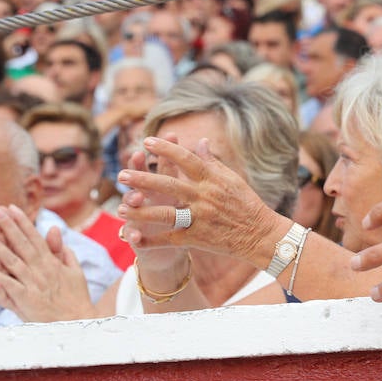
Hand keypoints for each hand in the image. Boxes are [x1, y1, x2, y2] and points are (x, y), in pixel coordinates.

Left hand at [0, 206, 94, 321]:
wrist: (80, 322)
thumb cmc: (77, 298)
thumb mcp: (75, 271)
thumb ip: (63, 251)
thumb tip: (55, 231)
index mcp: (52, 262)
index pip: (34, 237)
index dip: (22, 222)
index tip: (11, 208)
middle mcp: (42, 270)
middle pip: (22, 245)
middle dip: (8, 227)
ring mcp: (34, 284)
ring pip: (12, 262)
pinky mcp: (27, 300)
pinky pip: (8, 286)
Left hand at [117, 136, 286, 265]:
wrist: (260, 235)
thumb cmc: (247, 204)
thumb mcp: (232, 178)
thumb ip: (212, 162)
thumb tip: (199, 142)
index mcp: (211, 179)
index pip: (185, 159)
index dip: (165, 149)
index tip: (147, 141)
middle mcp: (203, 197)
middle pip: (168, 185)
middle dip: (143, 179)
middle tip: (122, 174)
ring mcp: (199, 218)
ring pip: (164, 213)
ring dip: (141, 210)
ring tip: (121, 207)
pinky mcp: (197, 238)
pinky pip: (169, 239)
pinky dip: (151, 239)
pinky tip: (133, 238)